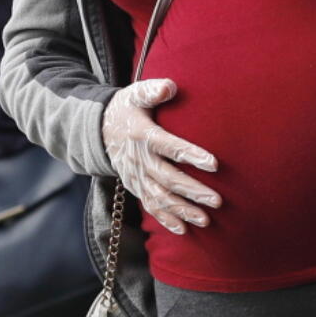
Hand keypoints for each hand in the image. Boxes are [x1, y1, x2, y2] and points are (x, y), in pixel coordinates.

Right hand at [102, 78, 220, 234]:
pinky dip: (165, 219)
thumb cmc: (126, 109)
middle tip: (216, 200)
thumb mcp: (135, 94)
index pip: (169, 146)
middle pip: (167, 178)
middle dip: (192, 190)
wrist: (99, 129)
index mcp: (142, 135)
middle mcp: (139, 159)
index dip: (191, 154)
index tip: (214, 163)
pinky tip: (184, 229)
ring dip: (182, 210)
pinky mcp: (135, 186)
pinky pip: (150, 206)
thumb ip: (152, 90)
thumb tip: (170, 87)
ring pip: (159, 197)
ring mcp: (136, 176)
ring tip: (205, 219)